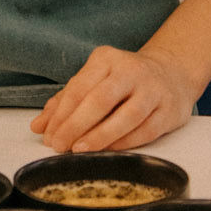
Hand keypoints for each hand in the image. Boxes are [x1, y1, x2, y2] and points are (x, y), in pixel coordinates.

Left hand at [29, 44, 197, 152]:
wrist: (172, 72)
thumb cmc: (124, 80)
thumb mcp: (94, 80)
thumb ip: (65, 102)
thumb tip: (38, 126)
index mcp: (106, 59)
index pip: (79, 87)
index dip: (61, 114)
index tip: (48, 136)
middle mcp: (131, 70)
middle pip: (100, 100)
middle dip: (76, 125)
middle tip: (59, 145)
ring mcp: (153, 90)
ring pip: (125, 116)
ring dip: (100, 136)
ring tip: (79, 150)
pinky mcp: (169, 110)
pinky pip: (145, 130)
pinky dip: (124, 142)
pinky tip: (108, 151)